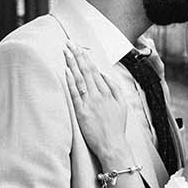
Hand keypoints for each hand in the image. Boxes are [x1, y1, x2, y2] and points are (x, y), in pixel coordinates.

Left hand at [63, 42, 132, 166]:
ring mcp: (90, 103)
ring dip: (72, 63)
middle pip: (86, 70)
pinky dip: (71, 81)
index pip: (95, 70)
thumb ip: (114, 87)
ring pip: (80, 78)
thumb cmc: (116, 127)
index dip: (86, 57)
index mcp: (108, 92)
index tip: (79, 47)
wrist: (113, 145)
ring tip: (66, 51)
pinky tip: (67, 70)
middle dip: (77, 55)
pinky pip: (75, 94)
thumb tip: (104, 74)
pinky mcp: (82, 112)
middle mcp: (99, 95)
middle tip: (69, 42)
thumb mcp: (122, 105)